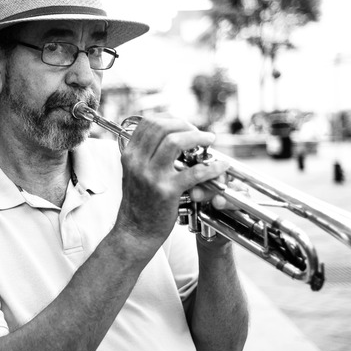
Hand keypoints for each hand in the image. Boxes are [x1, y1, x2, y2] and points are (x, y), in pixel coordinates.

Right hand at [114, 116, 227, 260]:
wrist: (135, 232)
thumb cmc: (139, 204)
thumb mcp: (134, 173)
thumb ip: (145, 154)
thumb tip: (168, 135)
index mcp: (130, 155)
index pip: (149, 122)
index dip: (171, 118)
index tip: (185, 125)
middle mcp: (138, 162)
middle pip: (162, 127)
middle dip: (186, 125)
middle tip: (200, 133)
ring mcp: (152, 176)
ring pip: (176, 141)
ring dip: (198, 137)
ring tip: (209, 140)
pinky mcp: (167, 191)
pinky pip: (194, 172)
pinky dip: (211, 167)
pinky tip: (220, 166)